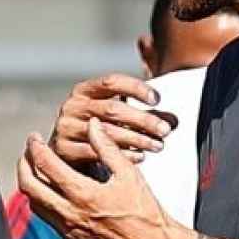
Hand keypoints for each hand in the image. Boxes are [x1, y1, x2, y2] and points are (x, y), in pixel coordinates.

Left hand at [18, 118, 193, 238]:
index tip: (34, 138)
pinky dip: (48, 206)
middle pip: (29, 188)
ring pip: (36, 207)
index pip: (46, 165)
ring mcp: (69, 235)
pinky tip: (56, 195)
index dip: (36, 148)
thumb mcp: (129, 174)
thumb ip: (107, 147)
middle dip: (23, 166)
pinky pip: (51, 223)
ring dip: (32, 187)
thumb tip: (92, 124)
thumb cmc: (146, 212)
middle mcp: (71, 217)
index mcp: (84, 195)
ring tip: (36, 172)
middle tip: (27, 153)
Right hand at [48, 74, 173, 163]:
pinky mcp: (64, 149)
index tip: (157, 100)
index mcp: (84, 90)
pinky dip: (122, 154)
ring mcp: (66, 127)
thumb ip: (142, 114)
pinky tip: (140, 157)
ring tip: (158, 145)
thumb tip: (174, 121)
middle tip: (165, 130)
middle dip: (143, 120)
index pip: (112, 81)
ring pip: (107, 132)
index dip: (136, 88)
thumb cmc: (98, 131)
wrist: (66, 154)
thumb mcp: (115, 116)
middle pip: (112, 109)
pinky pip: (97, 152)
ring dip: (137, 139)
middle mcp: (72, 105)